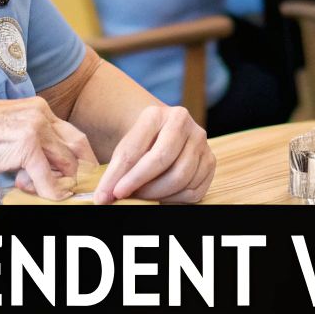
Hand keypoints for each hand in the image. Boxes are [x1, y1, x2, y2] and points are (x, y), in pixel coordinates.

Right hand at [0, 98, 98, 200]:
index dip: (82, 154)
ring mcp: (36, 129)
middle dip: (80, 168)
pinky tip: (52, 197)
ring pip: (65, 162)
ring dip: (61, 181)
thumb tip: (49, 162)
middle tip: (77, 185)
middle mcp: (42, 115)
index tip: (84, 169)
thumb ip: (34, 138)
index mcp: (40, 108)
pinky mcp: (27, 147)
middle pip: (76, 145)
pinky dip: (51, 191)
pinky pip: (47, 177)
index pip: (73, 132)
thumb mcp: (13, 126)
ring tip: (49, 189)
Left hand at [93, 105, 213, 202]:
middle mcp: (184, 123)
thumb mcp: (125, 149)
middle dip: (143, 185)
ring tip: (144, 195)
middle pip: (164, 161)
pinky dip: (176, 198)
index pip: (140, 149)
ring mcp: (201, 142)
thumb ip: (116, 171)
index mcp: (156, 114)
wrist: (162, 135)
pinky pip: (194, 189)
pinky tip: (163, 194)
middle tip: (128, 196)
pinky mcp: (210, 160)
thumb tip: (104, 198)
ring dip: (159, 194)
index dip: (126, 176)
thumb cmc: (140, 144)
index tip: (113, 194)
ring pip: (181, 177)